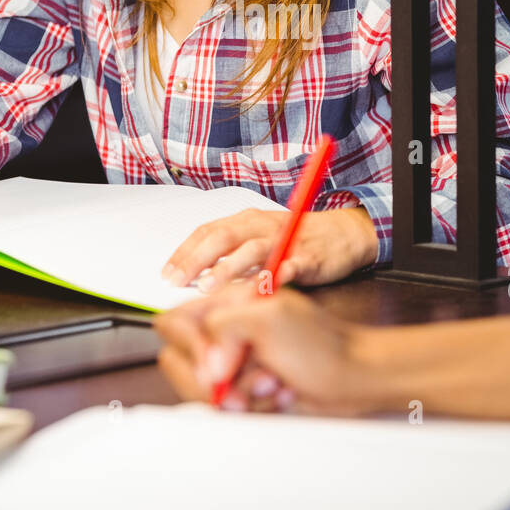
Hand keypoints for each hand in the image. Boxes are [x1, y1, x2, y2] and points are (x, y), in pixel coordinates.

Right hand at [154, 283, 377, 416]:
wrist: (355, 375)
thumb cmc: (325, 345)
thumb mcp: (271, 320)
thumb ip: (224, 328)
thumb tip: (206, 362)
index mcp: (229, 303)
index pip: (175, 321)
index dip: (189, 347)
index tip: (216, 365)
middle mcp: (229, 329)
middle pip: (184, 360)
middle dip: (215, 379)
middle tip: (242, 383)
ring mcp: (238, 359)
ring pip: (206, 388)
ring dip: (239, 393)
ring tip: (271, 382)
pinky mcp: (247, 385)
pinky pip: (228, 404)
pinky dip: (253, 404)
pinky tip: (278, 392)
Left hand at [161, 205, 377, 292]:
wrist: (342, 234)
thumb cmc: (296, 239)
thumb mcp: (259, 239)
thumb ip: (231, 253)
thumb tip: (194, 275)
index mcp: (246, 221)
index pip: (207, 232)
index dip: (184, 252)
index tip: (166, 274)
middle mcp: (262, 227)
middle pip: (223, 237)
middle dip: (197, 260)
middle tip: (178, 281)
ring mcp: (286, 240)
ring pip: (252, 250)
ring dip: (229, 268)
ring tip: (210, 287)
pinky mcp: (309, 257)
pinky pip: (291, 265)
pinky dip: (276, 275)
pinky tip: (263, 287)